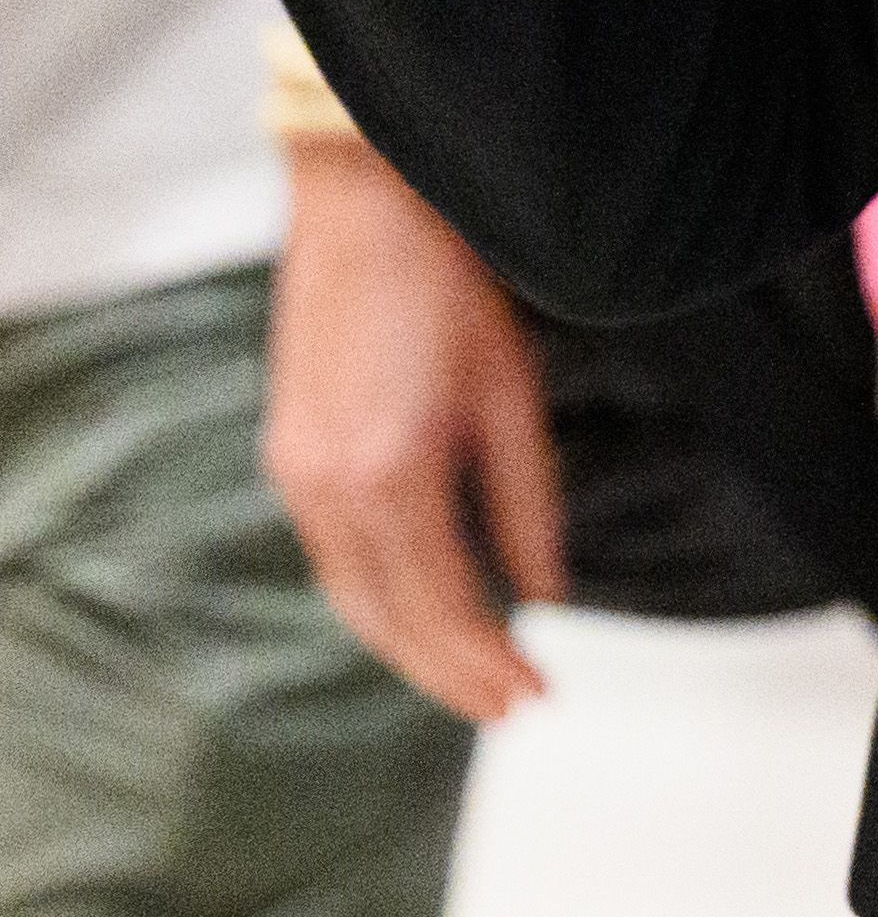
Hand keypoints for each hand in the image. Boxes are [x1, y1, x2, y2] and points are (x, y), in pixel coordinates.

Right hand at [264, 135, 567, 723]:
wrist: (366, 207)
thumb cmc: (453, 288)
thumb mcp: (512, 395)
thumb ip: (528, 505)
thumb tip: (550, 598)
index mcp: (392, 477)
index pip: (445, 608)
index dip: (491, 662)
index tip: (538, 696)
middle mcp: (330, 490)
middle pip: (390, 622)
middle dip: (450, 674)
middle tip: (509, 708)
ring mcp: (297, 475)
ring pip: (353, 599)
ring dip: (409, 648)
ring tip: (470, 677)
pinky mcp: (287, 455)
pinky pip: (332, 559)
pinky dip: (377, 599)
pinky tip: (419, 608)